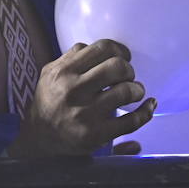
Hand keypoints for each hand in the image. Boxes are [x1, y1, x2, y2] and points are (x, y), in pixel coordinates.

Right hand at [7, 39, 155, 156]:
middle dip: (129, 69)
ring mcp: (86, 114)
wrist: (39, 138)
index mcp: (64, 71)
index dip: (120, 50)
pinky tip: (149, 105)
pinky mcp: (96, 135)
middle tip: (128, 76)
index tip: (124, 57)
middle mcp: (74, 90)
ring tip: (135, 91)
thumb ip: (72, 56)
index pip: (102, 48)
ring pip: (125, 92)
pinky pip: (130, 121)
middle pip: (117, 67)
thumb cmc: (49, 101)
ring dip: (137, 89)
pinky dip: (146, 112)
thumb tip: (104, 49)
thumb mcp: (50, 72)